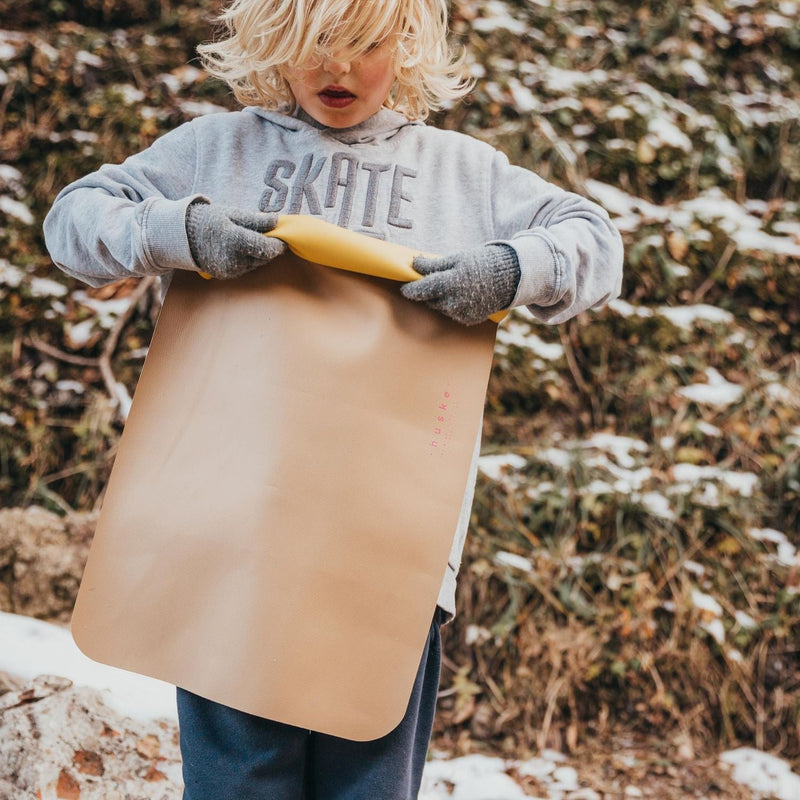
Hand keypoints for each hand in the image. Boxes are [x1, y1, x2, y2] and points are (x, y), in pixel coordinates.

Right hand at [185, 202, 286, 278]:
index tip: (283, 238)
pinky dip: (248, 261)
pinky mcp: (225, 275)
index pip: (267, 248)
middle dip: (269, 249)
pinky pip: (245, 269)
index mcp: (235, 240)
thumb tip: (277, 221)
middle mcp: (233, 258)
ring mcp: (229, 269)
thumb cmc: (209, 219)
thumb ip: (256, 220)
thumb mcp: (232, 214)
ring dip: (258, 255)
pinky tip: (240, 250)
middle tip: (269, 237)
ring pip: (256, 264)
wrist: (182, 235)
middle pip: (263, 258)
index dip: (278, 245)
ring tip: (251, 241)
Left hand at [401, 244, 519, 324]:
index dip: (409, 289)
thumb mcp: (456, 259)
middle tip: (436, 280)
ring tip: (454, 285)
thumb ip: (432, 265)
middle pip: (428, 300)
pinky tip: (463, 295)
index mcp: (448, 284)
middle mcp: (453, 302)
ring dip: (440, 299)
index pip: (419, 290)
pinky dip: (452, 305)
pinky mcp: (468, 320)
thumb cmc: (481, 263)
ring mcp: (460, 313)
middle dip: (428, 292)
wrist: (510, 278)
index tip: (405, 286)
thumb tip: (413, 264)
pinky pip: (451, 313)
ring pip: (439, 307)